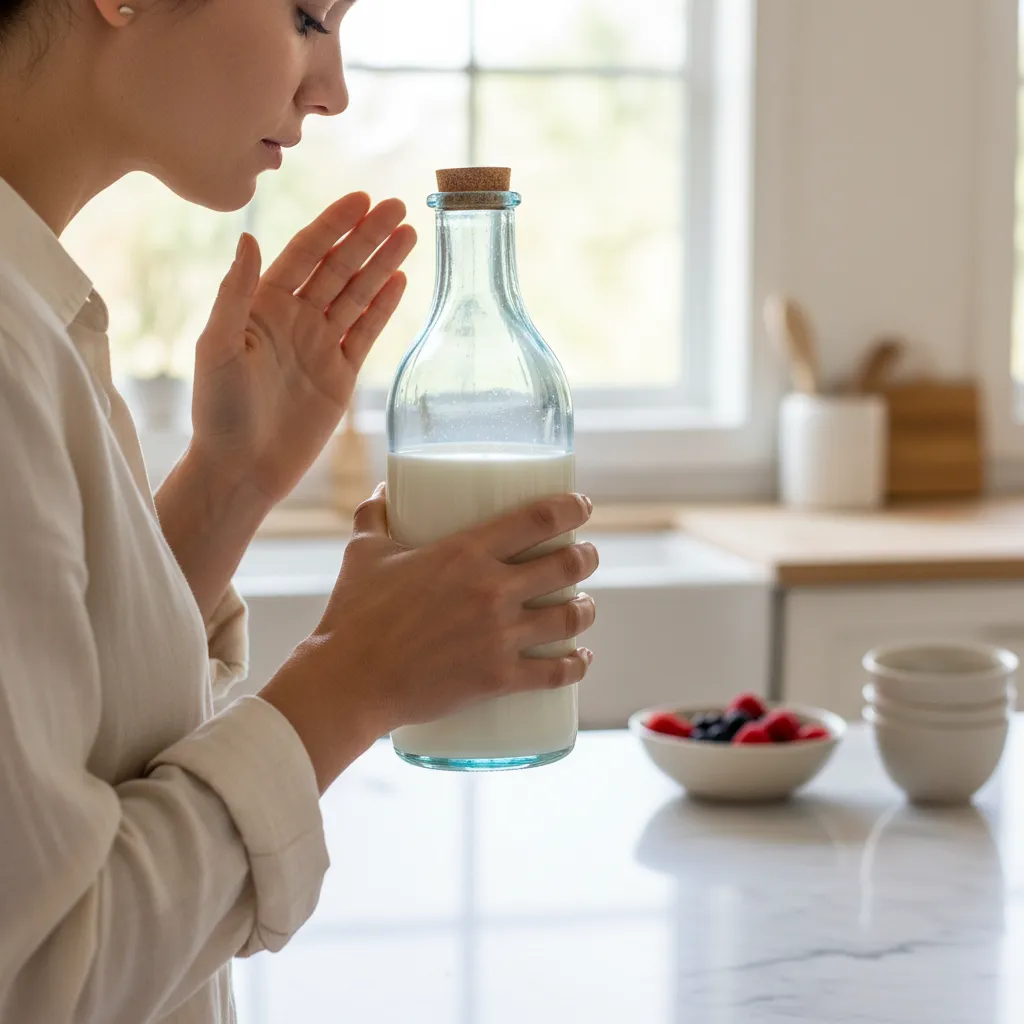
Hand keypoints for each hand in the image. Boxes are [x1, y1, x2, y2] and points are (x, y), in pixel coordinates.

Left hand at [189, 193, 416, 503]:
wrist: (242, 470)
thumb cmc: (219, 412)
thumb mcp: (216, 349)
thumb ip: (233, 294)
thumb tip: (248, 236)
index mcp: (263, 306)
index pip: (305, 254)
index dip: (333, 225)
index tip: (360, 198)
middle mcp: (295, 319)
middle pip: (338, 268)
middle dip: (367, 237)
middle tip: (398, 207)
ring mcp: (320, 346)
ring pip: (358, 295)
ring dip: (382, 265)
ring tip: (409, 235)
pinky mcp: (340, 375)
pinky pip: (366, 333)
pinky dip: (383, 307)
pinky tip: (400, 281)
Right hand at [260, 487, 598, 790]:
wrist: (348, 681)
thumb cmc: (353, 615)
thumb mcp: (363, 553)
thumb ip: (375, 515)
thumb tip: (385, 488)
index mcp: (465, 552)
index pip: (539, 519)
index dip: (572, 508)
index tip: (582, 506)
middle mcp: (492, 590)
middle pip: (567, 566)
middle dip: (586, 557)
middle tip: (585, 556)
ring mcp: (500, 637)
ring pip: (570, 617)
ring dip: (587, 609)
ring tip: (585, 605)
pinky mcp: (498, 678)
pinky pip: (555, 673)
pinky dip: (575, 665)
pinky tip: (580, 659)